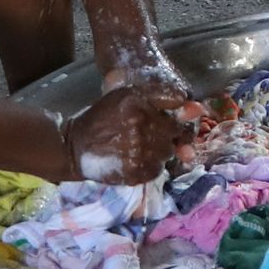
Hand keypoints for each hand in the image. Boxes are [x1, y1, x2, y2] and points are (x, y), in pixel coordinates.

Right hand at [61, 77, 185, 185]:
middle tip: (148, 135)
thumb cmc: (103, 117)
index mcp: (138, 104)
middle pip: (175, 135)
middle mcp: (140, 127)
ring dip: (159, 151)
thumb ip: (162, 96)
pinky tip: (135, 160)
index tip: (172, 122)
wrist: (74, 146)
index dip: (178, 119)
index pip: (177, 114)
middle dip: (166, 135)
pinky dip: (150, 166)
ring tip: (139, 148)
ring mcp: (137, 153)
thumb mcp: (127, 95)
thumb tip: (194, 106)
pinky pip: (157, 170)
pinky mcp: (134, 173)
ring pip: (168, 154)